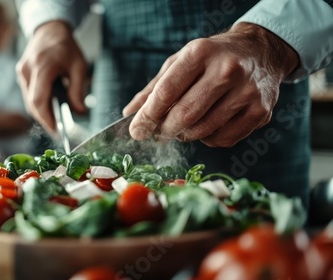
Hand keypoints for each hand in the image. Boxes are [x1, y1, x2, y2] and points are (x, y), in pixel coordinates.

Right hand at [16, 20, 86, 132]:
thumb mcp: (79, 66)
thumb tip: (80, 112)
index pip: (39, 99)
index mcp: (42, 66)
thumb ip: (78, 90)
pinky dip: (38, 103)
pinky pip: (28, 94)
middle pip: (32, 103)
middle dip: (45, 119)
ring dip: (41, 112)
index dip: (46, 118)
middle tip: (58, 130)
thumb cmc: (66, 46)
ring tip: (55, 121)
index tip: (56, 130)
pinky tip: (50, 109)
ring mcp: (21, 72)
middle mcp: (28, 69)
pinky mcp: (21, 74)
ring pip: (29, 101)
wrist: (49, 30)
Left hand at [123, 23, 298, 146]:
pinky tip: (207, 124)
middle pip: (185, 115)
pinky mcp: (260, 112)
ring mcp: (247, 92)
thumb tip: (128, 114)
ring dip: (185, 135)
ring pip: (203, 131)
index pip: (166, 91)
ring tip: (183, 125)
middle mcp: (227, 70)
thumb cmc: (211, 58)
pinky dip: (208, 138)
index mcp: (201, 53)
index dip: (147, 116)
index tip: (136, 131)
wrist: (261, 52)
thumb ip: (153, 88)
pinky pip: (222, 139)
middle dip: (165, 130)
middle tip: (157, 133)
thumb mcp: (180, 62)